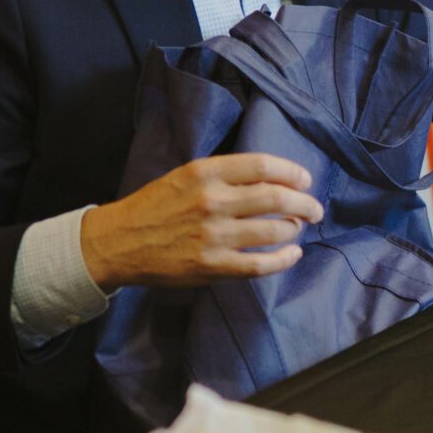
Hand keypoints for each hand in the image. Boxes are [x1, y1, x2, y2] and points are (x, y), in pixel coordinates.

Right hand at [79, 153, 323, 290]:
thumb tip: (272, 180)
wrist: (118, 242)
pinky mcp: (212, 266)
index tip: (304, 180)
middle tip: (314, 209)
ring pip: (273, 231)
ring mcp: (214, 236)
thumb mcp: (185, 176)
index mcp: (205, 172)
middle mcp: (212, 201)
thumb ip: (224, 175)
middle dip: (304, 203)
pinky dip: (283, 259)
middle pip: (276, 198)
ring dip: (294, 229)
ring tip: (297, 229)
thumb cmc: (155, 206)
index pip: (263, 167)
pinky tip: (292, 254)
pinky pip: (260, 264)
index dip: (292, 173)